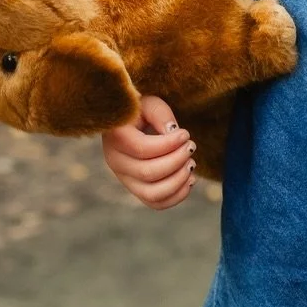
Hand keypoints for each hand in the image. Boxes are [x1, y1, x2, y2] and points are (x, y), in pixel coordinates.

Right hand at [102, 94, 195, 208]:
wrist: (129, 123)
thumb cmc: (141, 109)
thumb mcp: (149, 103)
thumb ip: (160, 114)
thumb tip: (173, 133)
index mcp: (114, 138)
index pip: (142, 149)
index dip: (168, 144)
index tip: (185, 133)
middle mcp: (115, 161)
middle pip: (148, 173)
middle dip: (176, 160)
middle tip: (191, 146)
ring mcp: (124, 179)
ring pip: (152, 194)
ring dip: (178, 181)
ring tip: (192, 163)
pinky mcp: (136, 189)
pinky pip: (157, 203)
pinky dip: (177, 196)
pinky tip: (190, 179)